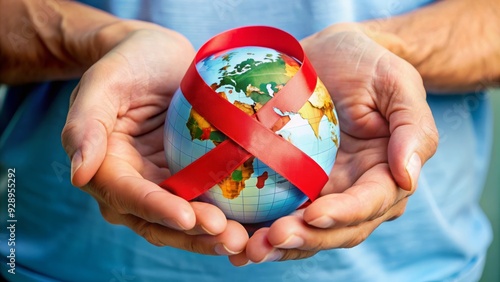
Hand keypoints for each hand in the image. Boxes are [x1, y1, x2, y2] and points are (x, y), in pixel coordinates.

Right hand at [61, 28, 247, 254]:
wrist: (157, 56)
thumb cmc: (128, 62)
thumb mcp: (102, 82)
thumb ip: (84, 126)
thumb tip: (78, 174)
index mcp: (105, 166)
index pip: (128, 196)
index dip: (156, 209)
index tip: (186, 217)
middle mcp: (132, 182)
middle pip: (158, 220)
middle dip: (191, 233)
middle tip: (228, 236)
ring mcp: (163, 182)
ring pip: (184, 220)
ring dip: (211, 234)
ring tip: (242, 238)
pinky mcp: (189, 176)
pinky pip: (205, 201)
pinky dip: (226, 216)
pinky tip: (251, 223)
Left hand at [229, 24, 438, 264]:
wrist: (332, 56)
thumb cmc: (368, 65)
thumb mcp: (397, 84)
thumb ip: (413, 129)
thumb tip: (408, 177)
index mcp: (385, 174)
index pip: (369, 203)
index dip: (344, 214)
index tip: (313, 213)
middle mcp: (354, 192)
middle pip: (335, 228)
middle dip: (305, 238)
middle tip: (271, 239)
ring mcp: (322, 192)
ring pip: (304, 230)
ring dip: (278, 244)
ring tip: (248, 249)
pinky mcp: (292, 184)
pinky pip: (277, 212)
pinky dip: (258, 227)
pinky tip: (232, 236)